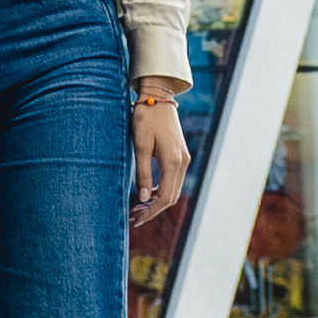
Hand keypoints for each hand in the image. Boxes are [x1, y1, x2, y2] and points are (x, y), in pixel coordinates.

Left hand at [132, 89, 192, 224]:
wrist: (158, 98)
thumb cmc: (146, 118)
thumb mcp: (140, 145)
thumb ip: (142, 172)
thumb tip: (142, 198)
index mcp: (172, 162)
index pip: (165, 197)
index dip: (151, 212)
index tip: (136, 220)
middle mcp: (182, 163)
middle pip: (171, 197)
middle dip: (153, 210)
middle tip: (134, 217)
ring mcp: (183, 158)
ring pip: (173, 189)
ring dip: (157, 201)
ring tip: (137, 207)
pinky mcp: (180, 154)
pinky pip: (173, 179)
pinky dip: (161, 190)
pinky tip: (146, 193)